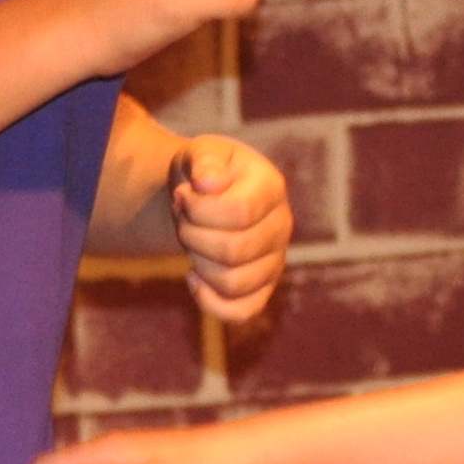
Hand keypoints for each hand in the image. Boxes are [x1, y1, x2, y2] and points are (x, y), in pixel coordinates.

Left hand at [172, 135, 289, 321]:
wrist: (204, 193)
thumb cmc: (204, 171)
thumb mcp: (201, 152)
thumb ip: (205, 160)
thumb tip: (208, 184)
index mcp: (271, 188)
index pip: (238, 213)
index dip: (198, 209)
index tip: (182, 194)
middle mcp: (282, 226)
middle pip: (234, 250)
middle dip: (192, 236)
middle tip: (181, 219)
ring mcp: (275, 260)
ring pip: (234, 283)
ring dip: (197, 263)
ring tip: (191, 241)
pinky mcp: (263, 288)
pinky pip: (241, 311)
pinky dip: (209, 301)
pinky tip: (193, 277)